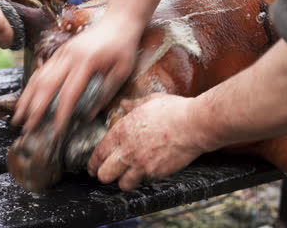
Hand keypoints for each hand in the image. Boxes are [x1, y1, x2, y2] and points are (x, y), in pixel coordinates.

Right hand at [12, 15, 142, 133]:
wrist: (118, 21)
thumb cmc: (123, 48)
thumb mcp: (122, 72)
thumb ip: (106, 93)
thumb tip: (89, 116)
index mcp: (86, 63)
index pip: (69, 93)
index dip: (61, 113)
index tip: (56, 130)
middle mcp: (69, 57)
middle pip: (46, 85)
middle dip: (35, 108)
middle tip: (26, 128)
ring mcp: (62, 53)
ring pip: (39, 76)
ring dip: (27, 98)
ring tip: (19, 116)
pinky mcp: (60, 52)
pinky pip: (42, 70)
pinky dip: (32, 86)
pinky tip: (27, 98)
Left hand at [87, 93, 207, 190]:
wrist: (193, 125)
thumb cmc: (174, 110)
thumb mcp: (150, 101)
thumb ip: (133, 105)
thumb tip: (124, 104)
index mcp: (122, 131)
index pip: (99, 153)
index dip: (93, 163)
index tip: (93, 167)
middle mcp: (127, 150)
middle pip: (104, 174)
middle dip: (104, 175)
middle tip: (108, 174)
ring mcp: (141, 163)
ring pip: (122, 184)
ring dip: (124, 181)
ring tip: (128, 176)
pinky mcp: (155, 173)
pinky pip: (143, 182)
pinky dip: (143, 179)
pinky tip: (147, 172)